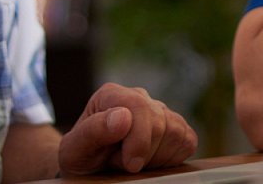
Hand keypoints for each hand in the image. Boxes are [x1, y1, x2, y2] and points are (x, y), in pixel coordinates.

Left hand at [57, 83, 197, 174]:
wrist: (92, 166)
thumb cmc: (81, 157)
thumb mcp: (74, 149)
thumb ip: (92, 131)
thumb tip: (123, 116)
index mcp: (112, 95)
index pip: (139, 108)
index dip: (139, 140)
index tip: (129, 164)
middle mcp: (139, 96)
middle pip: (160, 122)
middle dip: (143, 152)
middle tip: (122, 163)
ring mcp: (159, 110)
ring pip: (176, 132)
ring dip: (156, 157)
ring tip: (133, 159)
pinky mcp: (176, 127)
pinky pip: (188, 141)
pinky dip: (172, 157)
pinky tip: (150, 160)